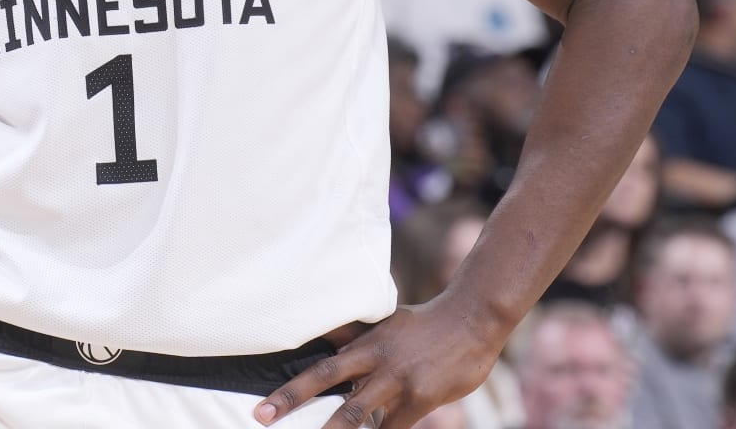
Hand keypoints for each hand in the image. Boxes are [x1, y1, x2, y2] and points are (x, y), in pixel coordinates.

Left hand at [253, 297, 499, 426]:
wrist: (472, 319)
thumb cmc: (426, 325)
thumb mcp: (387, 323)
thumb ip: (357, 335)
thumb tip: (323, 336)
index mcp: (365, 341)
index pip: (321, 362)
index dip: (292, 383)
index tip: (265, 403)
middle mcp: (375, 358)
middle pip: (327, 378)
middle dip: (292, 398)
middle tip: (262, 416)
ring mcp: (397, 379)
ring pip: (357, 412)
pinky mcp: (419, 399)